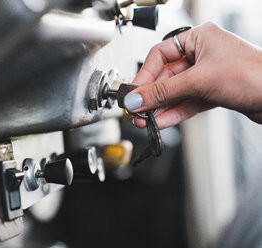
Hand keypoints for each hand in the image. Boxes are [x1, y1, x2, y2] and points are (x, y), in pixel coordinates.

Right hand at [124, 22, 261, 128]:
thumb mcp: (198, 80)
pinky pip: (186, 102)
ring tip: (144, 120)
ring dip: (159, 107)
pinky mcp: (213, 93)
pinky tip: (160, 121)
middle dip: (151, 95)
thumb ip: (163, 91)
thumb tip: (136, 97)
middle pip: (166, 76)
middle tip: (136, 109)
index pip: (160, 54)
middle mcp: (202, 54)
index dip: (144, 74)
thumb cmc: (252, 74)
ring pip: (175, 92)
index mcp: (199, 37)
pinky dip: (173, 113)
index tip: (133, 92)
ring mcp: (208, 75)